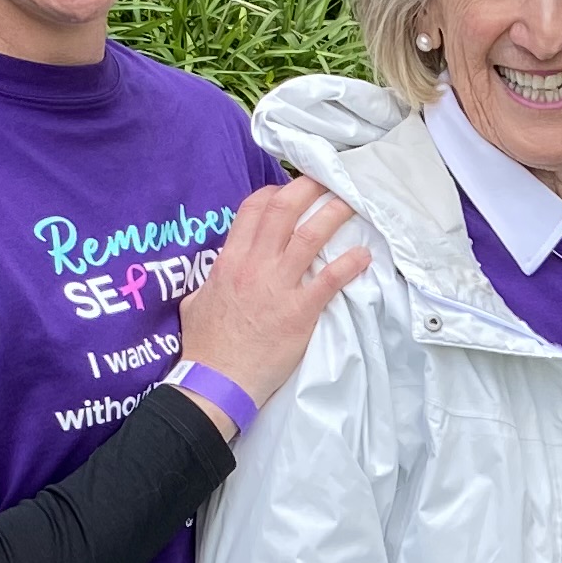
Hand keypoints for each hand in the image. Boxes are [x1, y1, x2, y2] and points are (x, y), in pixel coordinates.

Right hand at [176, 176, 366, 415]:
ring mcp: (278, 286)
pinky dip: (350, 264)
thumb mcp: (196, 303)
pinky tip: (364, 256)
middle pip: (284, 211)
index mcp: (230, 260)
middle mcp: (255, 265)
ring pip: (310, 236)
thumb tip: (217, 276)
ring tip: (354, 204)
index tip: (290, 192)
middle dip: (308, 189)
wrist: (217, 381)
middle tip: (329, 181)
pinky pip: (330, 280)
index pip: (253, 210)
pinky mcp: (300, 311)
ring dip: (334, 216)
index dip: (274, 193)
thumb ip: (212, 282)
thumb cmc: (206, 347)